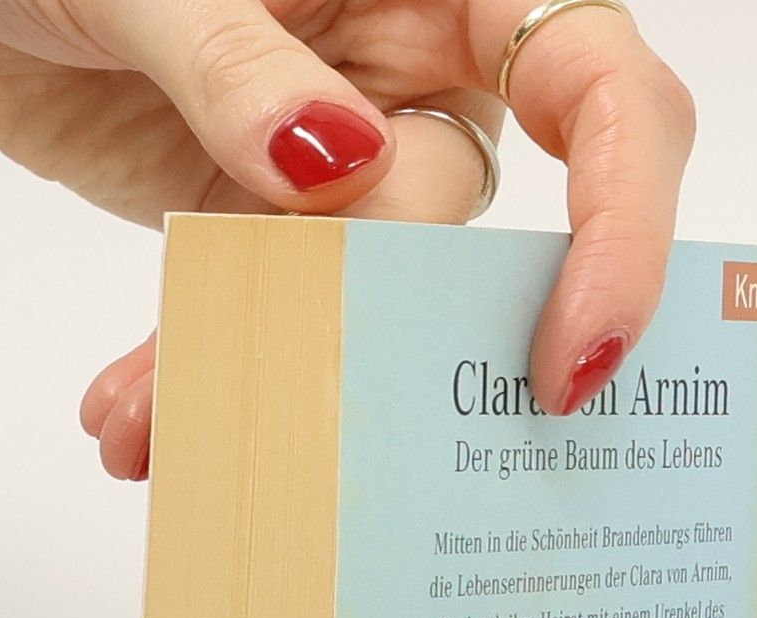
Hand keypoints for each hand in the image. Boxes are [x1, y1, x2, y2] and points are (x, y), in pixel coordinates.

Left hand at [0, 0, 696, 475]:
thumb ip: (242, 62)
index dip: (620, 217)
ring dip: (261, 368)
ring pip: (353, 300)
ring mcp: (345, 167)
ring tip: (145, 416)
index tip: (576, 348)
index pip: (596, 86)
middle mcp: (416, 77)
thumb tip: (338, 164)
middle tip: (282, 377)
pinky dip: (203, 370)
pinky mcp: (270, 233)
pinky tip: (137, 410)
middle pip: (458, 229)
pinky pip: (270, 321)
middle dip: (367, 314)